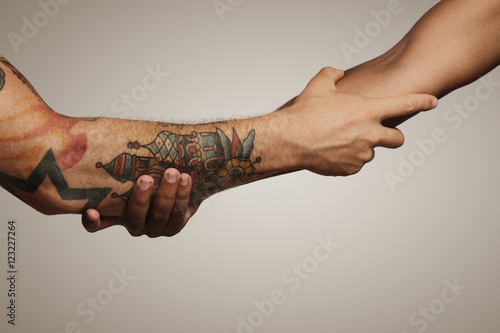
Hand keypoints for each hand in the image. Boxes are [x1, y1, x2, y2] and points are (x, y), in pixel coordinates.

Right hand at [82, 168, 196, 236]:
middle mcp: (135, 223)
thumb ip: (123, 159)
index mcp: (117, 213)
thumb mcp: (134, 167)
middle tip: (146, 179)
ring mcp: (155, 227)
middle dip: (141, 199)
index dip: (93, 221)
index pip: (98, 223)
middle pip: (135, 218)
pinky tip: (185, 180)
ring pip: (160, 215)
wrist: (183, 180)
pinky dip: (183, 195)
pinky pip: (179, 213)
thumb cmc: (152, 172)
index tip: (90, 211)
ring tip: (172, 173)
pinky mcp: (175, 225)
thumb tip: (110, 132)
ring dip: (167, 194)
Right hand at [282, 67, 437, 175]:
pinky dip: (347, 159)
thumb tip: (337, 73)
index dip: (421, 101)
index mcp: (367, 111)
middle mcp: (370, 134)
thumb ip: (332, 74)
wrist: (290, 140)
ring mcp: (361, 154)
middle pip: (398, 140)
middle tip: (376, 133)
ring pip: (371, 152)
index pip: (404, 104)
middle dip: (392, 137)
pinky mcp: (350, 169)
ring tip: (338, 141)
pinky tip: (331, 151)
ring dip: (362, 147)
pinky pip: (355, 164)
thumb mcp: (319, 85)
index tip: (433, 102)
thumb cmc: (305, 113)